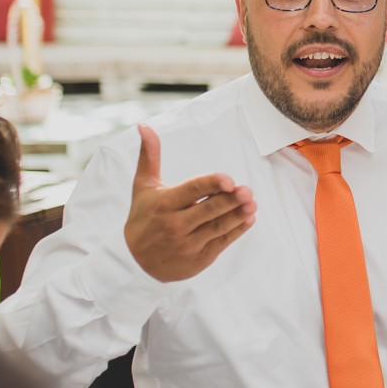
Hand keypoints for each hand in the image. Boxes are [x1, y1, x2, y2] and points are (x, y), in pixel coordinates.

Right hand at [122, 125, 255, 281]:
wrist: (134, 262)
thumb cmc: (143, 217)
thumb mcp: (143, 186)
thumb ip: (149, 156)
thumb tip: (144, 125)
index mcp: (164, 204)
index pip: (192, 191)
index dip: (212, 185)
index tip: (230, 180)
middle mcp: (175, 224)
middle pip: (209, 210)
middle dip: (229, 200)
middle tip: (247, 191)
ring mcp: (187, 243)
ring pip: (218, 227)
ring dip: (237, 215)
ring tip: (252, 204)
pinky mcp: (199, 258)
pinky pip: (222, 242)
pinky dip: (237, 231)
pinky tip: (249, 218)